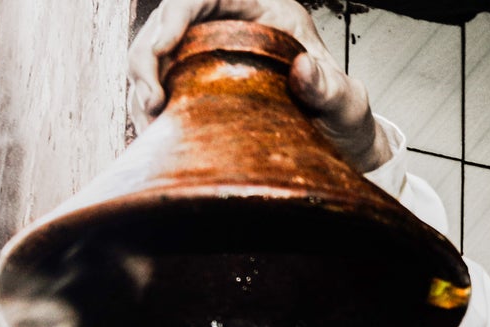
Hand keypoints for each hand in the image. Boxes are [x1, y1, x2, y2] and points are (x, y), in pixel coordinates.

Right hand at [128, 0, 390, 171]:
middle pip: (167, 23)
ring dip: (142, 84)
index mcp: (263, 8)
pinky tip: (155, 130)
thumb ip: (333, 88)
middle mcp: (230, 25)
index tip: (162, 45)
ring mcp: (212, 54)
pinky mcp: (202, 85)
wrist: (343, 148)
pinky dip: (152, 107)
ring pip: (157, 55)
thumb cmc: (347, 118)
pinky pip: (164, 86)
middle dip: (147, 57)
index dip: (174, 14)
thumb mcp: (348, 103)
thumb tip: (305, 69)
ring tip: (150, 120)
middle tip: (151, 101)